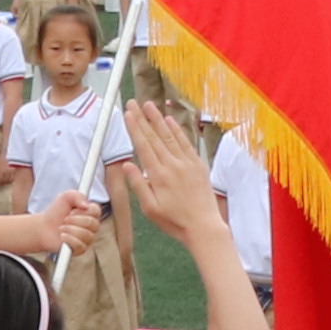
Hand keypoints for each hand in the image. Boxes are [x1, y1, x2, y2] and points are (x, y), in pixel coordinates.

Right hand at [114, 95, 225, 252]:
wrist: (204, 226)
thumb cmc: (175, 221)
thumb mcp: (150, 208)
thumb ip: (138, 184)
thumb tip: (126, 165)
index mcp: (159, 175)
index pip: (143, 146)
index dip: (134, 128)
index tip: (127, 114)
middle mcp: (173, 165)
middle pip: (155, 136)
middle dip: (143, 118)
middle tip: (134, 103)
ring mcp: (187, 163)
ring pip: (170, 136)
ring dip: (158, 119)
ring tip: (149, 105)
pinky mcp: (198, 165)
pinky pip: (186, 143)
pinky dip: (177, 130)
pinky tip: (170, 120)